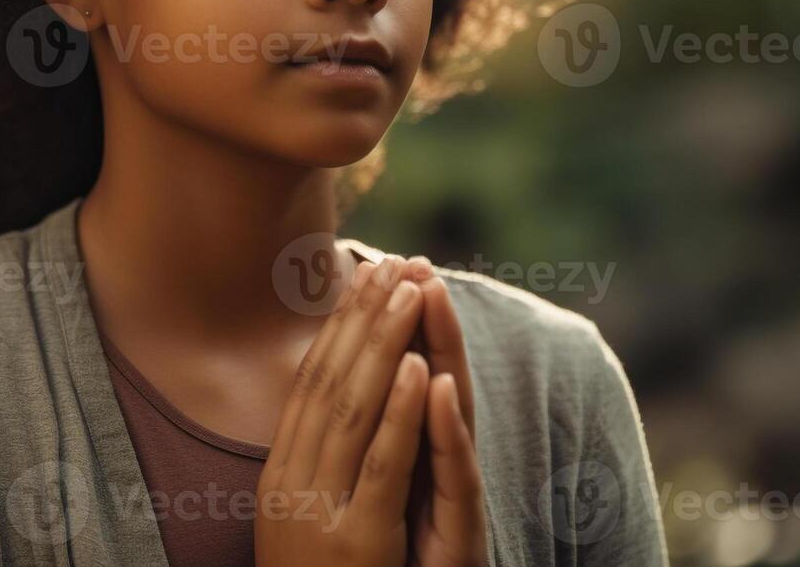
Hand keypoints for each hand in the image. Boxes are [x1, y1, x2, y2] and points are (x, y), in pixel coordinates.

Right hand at [255, 256, 429, 566]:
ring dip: (385, 346)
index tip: (362, 277)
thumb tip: (330, 410)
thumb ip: (314, 468)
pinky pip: (381, 464)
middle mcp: (289, 484)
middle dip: (362, 320)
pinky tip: (423, 371)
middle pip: (328, 383)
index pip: (308, 383)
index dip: (337, 328)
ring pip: (353, 411)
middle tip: (393, 264)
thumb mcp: (302, 521)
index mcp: (277, 476)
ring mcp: (318, 511)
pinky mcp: (356, 540)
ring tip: (410, 292)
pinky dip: (404, 414)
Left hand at [401, 258, 488, 566]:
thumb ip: (371, 442)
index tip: (383, 266)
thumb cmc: (389, 565)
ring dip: (438, 349)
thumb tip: (339, 385)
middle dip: (423, 321)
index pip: (406, 378)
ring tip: (430, 296)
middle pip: (433, 382)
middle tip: (416, 262)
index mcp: (412, 458)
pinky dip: (443, 427)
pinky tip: (439, 384)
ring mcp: (452, 503)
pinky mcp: (460, 539)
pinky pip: (450, 475)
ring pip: (445, 416)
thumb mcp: (373, 494)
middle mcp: (439, 473)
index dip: (398, 327)